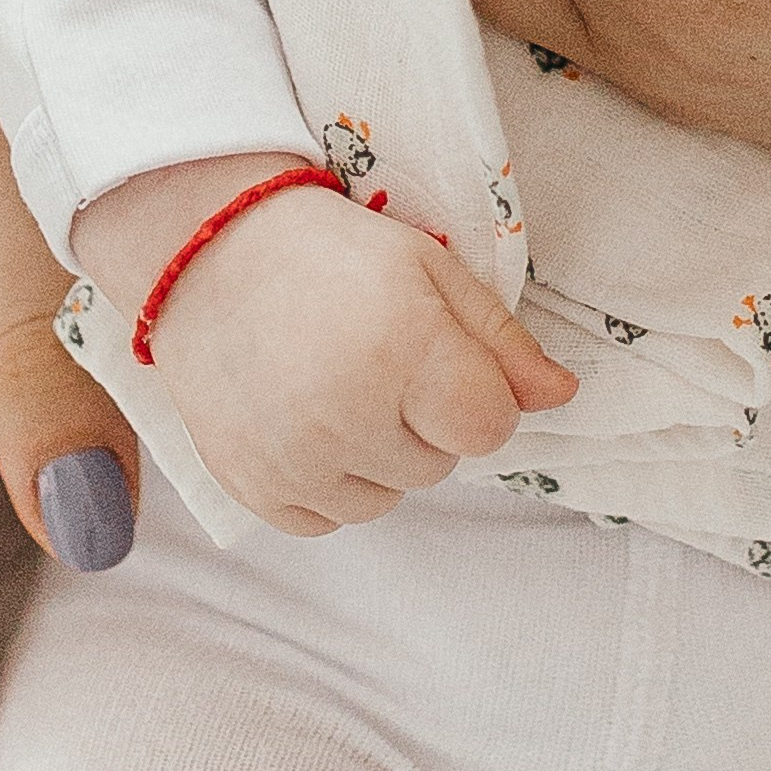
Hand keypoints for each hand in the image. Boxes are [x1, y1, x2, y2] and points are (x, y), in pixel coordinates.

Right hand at [79, 156, 575, 535]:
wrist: (206, 250)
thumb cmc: (332, 252)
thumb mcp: (431, 270)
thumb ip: (502, 341)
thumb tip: (564, 397)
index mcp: (405, 349)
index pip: (490, 428)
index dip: (474, 393)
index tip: (436, 355)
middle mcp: (348, 415)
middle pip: (439, 466)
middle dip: (422, 419)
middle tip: (372, 353)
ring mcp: (294, 460)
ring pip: (386, 500)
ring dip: (376, 456)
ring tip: (333, 382)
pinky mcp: (252, 489)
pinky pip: (328, 519)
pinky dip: (326, 480)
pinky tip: (301, 415)